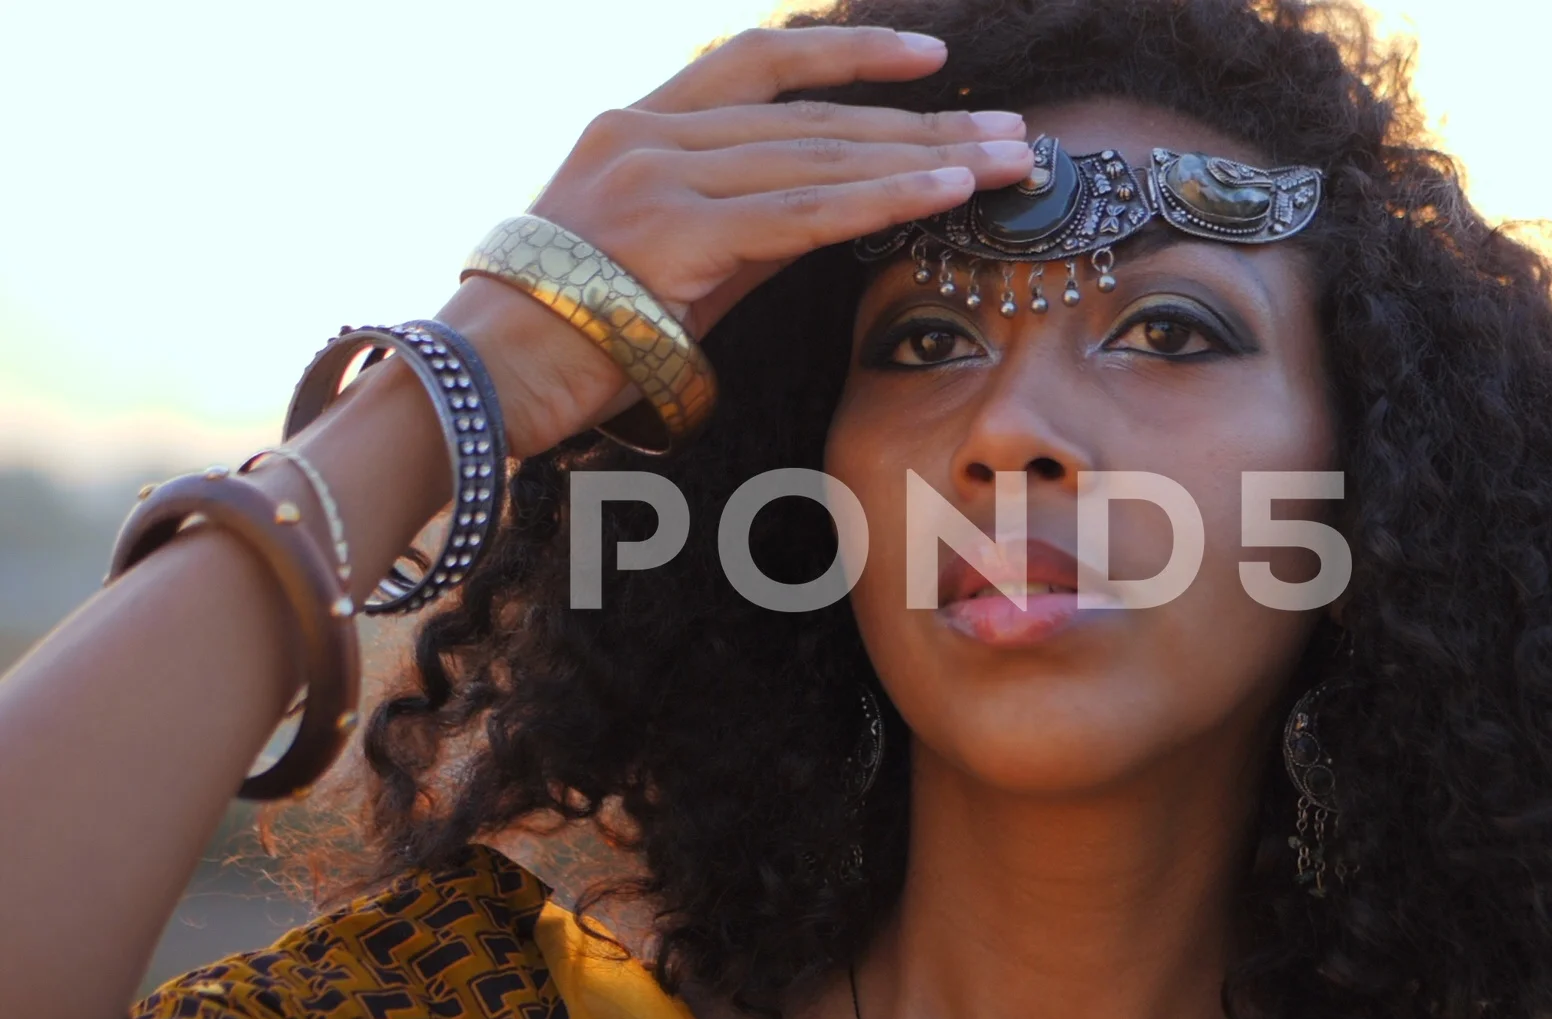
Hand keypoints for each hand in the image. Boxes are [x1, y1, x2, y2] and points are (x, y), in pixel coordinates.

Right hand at [436, 26, 1032, 456]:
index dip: (849, 55)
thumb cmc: (572, 334)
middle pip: (812, 116)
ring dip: (929, 159)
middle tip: (1015, 132)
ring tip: (1012, 161)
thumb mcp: (666, 257)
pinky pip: (802, 213)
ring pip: (819, 156)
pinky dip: (884, 199)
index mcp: (638, 125)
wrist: (485, 380)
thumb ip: (738, 219)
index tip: (929, 59)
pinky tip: (950, 194)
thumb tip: (830, 210)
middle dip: (925, 124)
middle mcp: (646, 132)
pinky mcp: (673, 232)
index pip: (760, 65)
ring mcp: (656, 176)